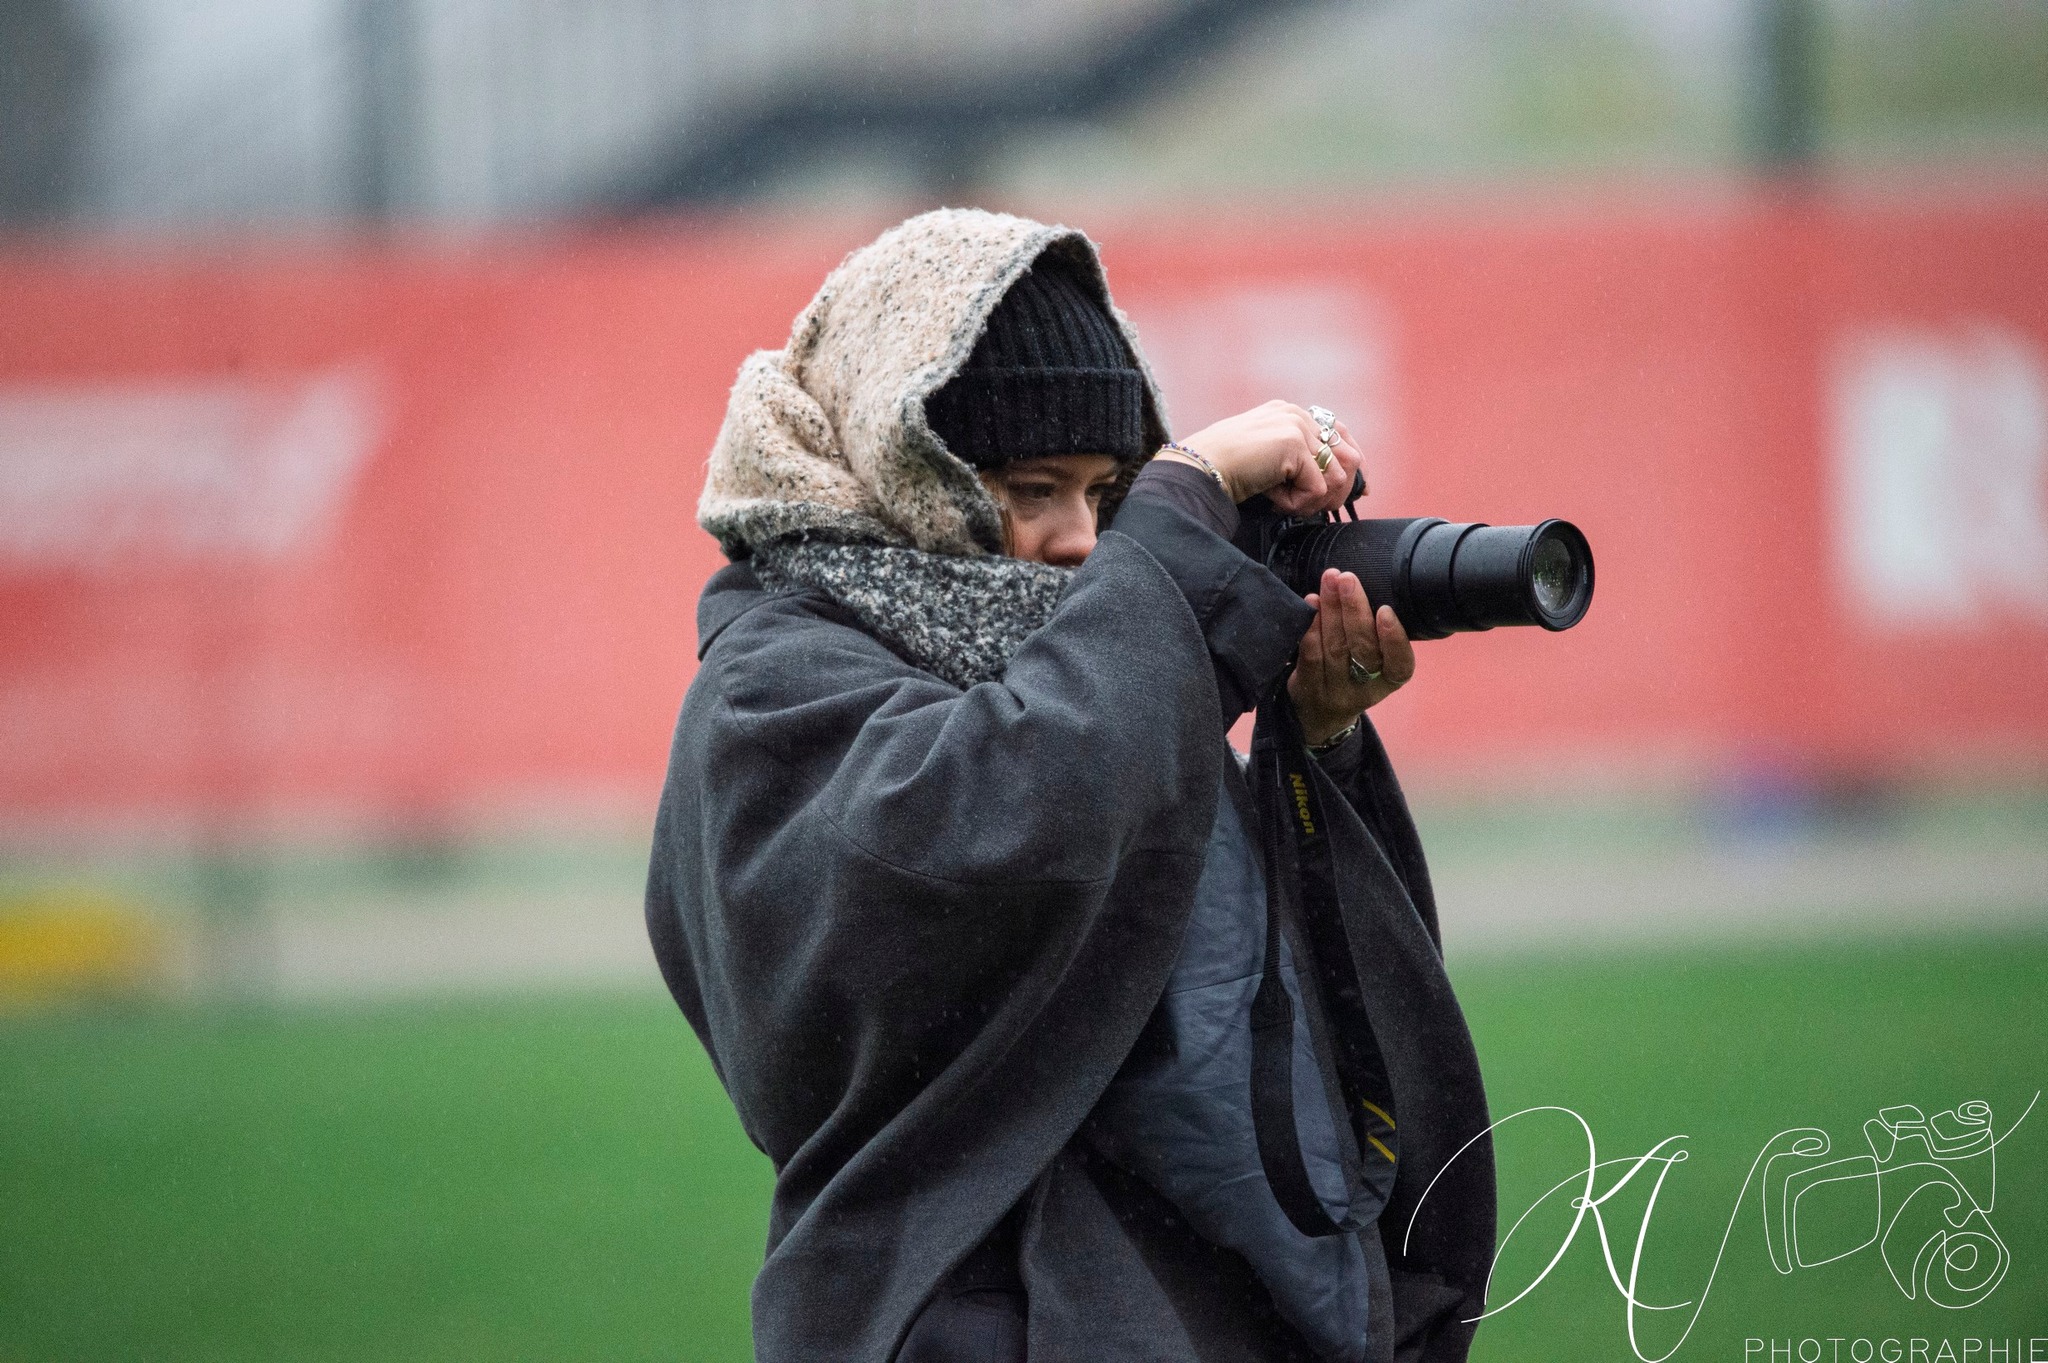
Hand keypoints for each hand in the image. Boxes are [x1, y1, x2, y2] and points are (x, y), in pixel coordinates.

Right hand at [1165, 400, 1364, 515]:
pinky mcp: (1293, 444)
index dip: (1351, 467)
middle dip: (1337, 491)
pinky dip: (1295, 504)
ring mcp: (1296, 426)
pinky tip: (1272, 498)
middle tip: (1309, 508)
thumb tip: (1338, 485)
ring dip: (1311, 501)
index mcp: (1291, 414)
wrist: (1201, 468)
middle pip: (1349, 457)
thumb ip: (1300, 462)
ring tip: (1284, 503)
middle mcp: (1297, 414)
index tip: (1349, 493)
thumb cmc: (1226, 470)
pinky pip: (1316, 489)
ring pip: (1336, 477)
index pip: (1340, 436)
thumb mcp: (1268, 459)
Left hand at [1288, 568, 1415, 744]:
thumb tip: (1360, 587)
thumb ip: (1374, 635)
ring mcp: (1334, 691)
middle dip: (1355, 609)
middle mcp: (1364, 689)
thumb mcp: (1373, 666)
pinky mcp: (1307, 688)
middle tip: (1348, 579)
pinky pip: (1309, 656)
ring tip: (1329, 581)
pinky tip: (1311, 604)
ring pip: (1335, 647)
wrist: (1319, 716)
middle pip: (1363, 649)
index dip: (1395, 640)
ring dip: (1331, 609)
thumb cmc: (1352, 675)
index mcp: (1388, 681)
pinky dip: (1310, 628)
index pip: (1400, 666)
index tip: (1386, 610)